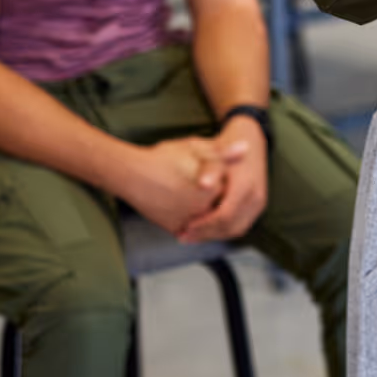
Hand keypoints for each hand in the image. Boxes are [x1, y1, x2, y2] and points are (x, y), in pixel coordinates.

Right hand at [121, 136, 247, 235]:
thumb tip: (245, 149)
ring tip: (189, 191)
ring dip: (205, 210)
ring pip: (206, 218)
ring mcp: (188, 222)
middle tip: (198, 181)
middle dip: (216, 195)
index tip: (211, 172)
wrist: (131, 175)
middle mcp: (203, 210)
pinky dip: (192, 219)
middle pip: (220, 205)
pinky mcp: (174, 229)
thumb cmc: (164, 158)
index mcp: (214, 190)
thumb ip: (223, 153)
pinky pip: (191, 227)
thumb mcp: (197, 148)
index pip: (232, 189)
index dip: (223, 179)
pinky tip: (183, 202)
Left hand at [178, 117, 268, 243]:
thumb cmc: (229, 143)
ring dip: (214, 235)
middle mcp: (256, 195)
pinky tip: (207, 228)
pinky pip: (241, 224)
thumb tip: (204, 184)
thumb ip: (211, 168)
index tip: (184, 228)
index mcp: (246, 184)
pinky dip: (223, 230)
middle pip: (230, 227)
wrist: (250, 137)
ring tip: (192, 235)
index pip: (224, 216)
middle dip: (206, 234)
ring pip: (236, 229)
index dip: (203, 226)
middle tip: (184, 235)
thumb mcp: (217, 151)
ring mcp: (259, 200)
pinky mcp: (258, 204)